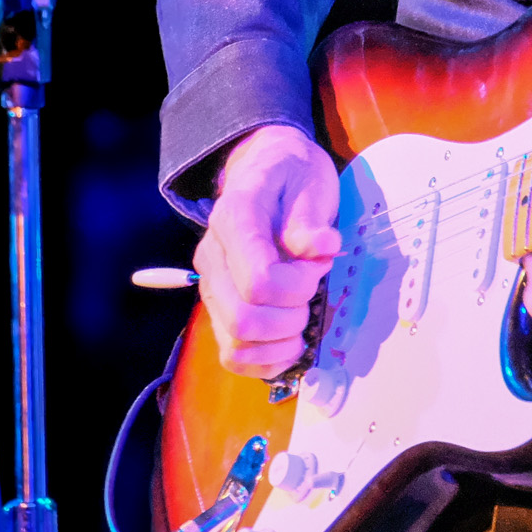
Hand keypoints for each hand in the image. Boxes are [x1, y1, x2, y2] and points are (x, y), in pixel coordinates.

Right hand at [193, 123, 342, 376]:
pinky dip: (266, 361)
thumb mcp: (309, 180)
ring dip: (280, 343)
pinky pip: (233, 356)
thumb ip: (310, 217)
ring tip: (301, 316)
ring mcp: (212, 289)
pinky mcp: (220, 310)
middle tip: (311, 293)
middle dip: (290, 318)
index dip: (297, 286)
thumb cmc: (292, 176)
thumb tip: (319, 247)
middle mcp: (212, 259)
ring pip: (235, 345)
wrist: (266, 170)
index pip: (258, 281)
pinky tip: (291, 342)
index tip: (318, 266)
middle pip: (243, 319)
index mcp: (232, 221)